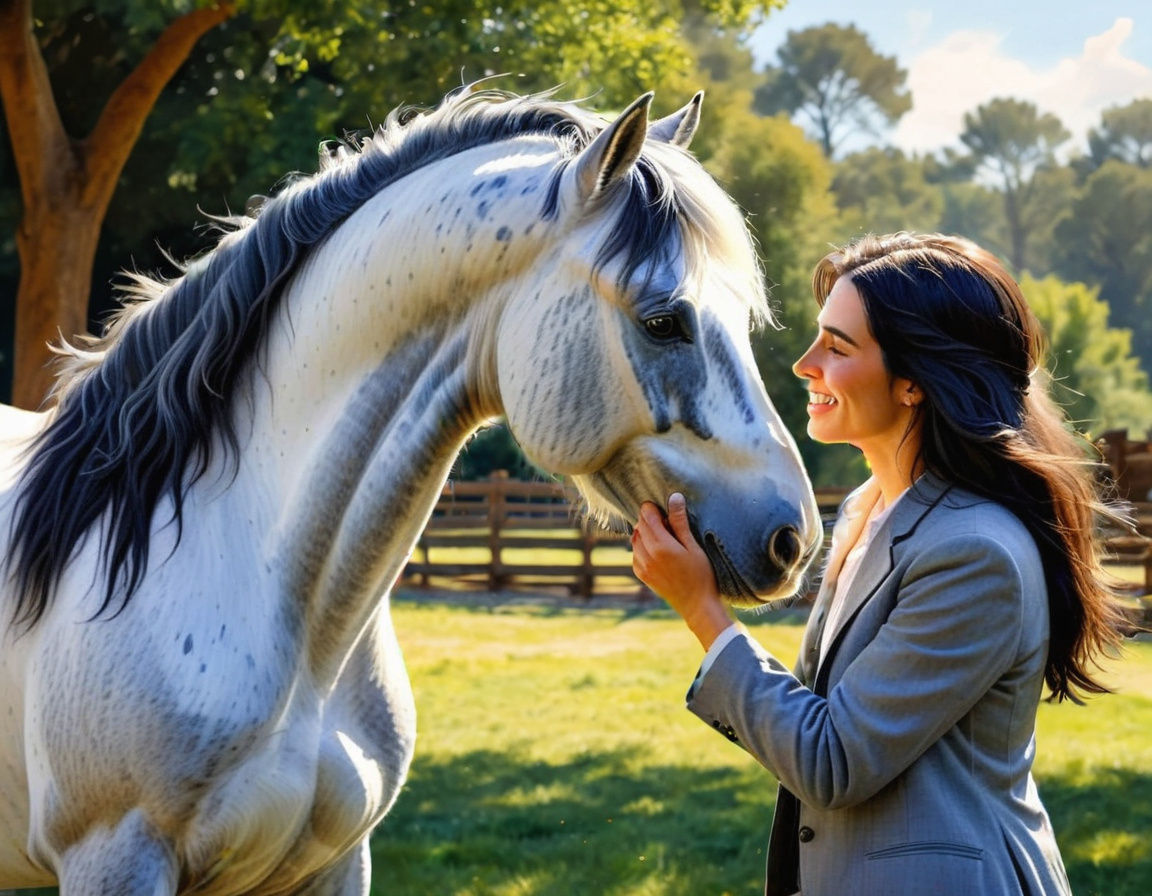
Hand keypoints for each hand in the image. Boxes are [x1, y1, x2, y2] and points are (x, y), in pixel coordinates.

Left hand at [631, 493, 732, 648]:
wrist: (697, 606)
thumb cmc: (702, 575)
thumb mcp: (694, 546)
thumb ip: (680, 522)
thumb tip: (674, 497)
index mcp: (661, 546)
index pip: (646, 516)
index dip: (653, 508)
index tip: (665, 510)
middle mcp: (646, 556)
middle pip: (639, 526)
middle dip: (650, 520)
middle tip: (669, 524)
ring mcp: (642, 567)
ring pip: (635, 539)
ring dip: (645, 533)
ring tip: (665, 538)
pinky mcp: (642, 575)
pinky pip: (635, 553)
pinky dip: (643, 547)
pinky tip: (659, 551)